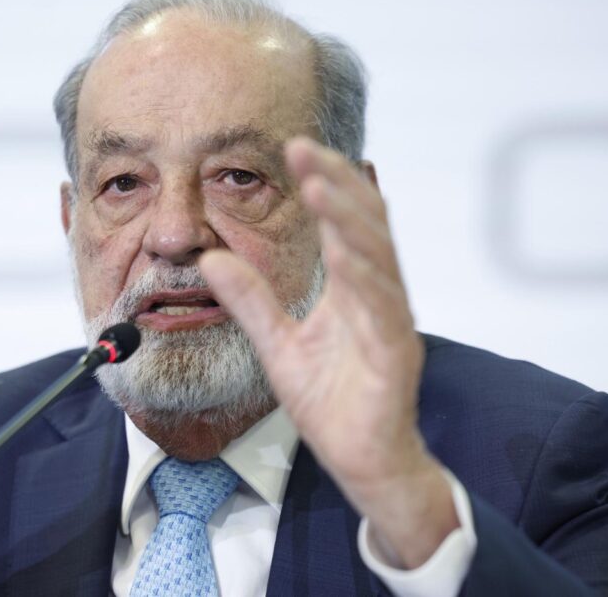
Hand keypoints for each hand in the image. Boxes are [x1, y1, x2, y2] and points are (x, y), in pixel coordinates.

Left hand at [200, 137, 456, 567]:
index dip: (322, 182)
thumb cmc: (330, 401)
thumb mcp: (277, 344)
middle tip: (305, 149)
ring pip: (378, 258)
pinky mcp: (395, 354)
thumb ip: (250, 301)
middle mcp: (375, 296)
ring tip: (321, 186)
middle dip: (336, 184)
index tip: (293, 147)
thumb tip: (211, 258)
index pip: (340, 222)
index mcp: (351, 290)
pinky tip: (346, 251)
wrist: (360, 460)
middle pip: (364, 225)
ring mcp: (389, 322)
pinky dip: (366, 277)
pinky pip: (383, 310)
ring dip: (349, 220)